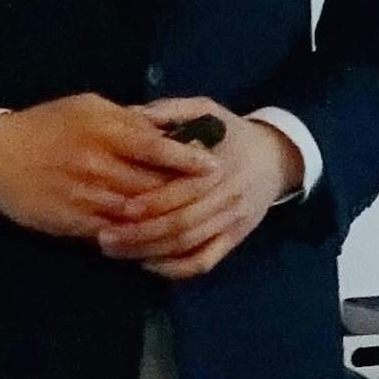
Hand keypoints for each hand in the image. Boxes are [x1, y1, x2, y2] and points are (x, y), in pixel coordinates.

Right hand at [0, 94, 216, 241]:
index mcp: (103, 132)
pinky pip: (117, 234)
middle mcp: (97, 166)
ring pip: (139, 215)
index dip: (188, 158)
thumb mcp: (89, 107)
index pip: (155, 146)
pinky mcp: (74, 222)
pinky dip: (141, 237)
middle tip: (215, 197)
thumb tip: (171, 126)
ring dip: (168, 219)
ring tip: (195, 220)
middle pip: (153, 186)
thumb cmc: (48, 125)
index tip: (215, 165)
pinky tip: (161, 237)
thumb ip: (130, 118)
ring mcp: (85, 197)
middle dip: (186, 193)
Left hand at [95, 101, 301, 279]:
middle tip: (104, 238)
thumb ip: (170, 110)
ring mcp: (232, 222)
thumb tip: (132, 116)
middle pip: (182, 225)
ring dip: (149, 253)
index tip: (120, 208)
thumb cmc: (232, 132)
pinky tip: (148, 265)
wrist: (275, 158)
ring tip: (114, 252)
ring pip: (188, 246)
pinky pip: (205, 261)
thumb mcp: (207, 109)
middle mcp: (228, 198)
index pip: (184, 192)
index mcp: (220, 166)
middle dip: (140, 235)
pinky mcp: (234, 239)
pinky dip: (176, 269)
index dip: (151, 204)